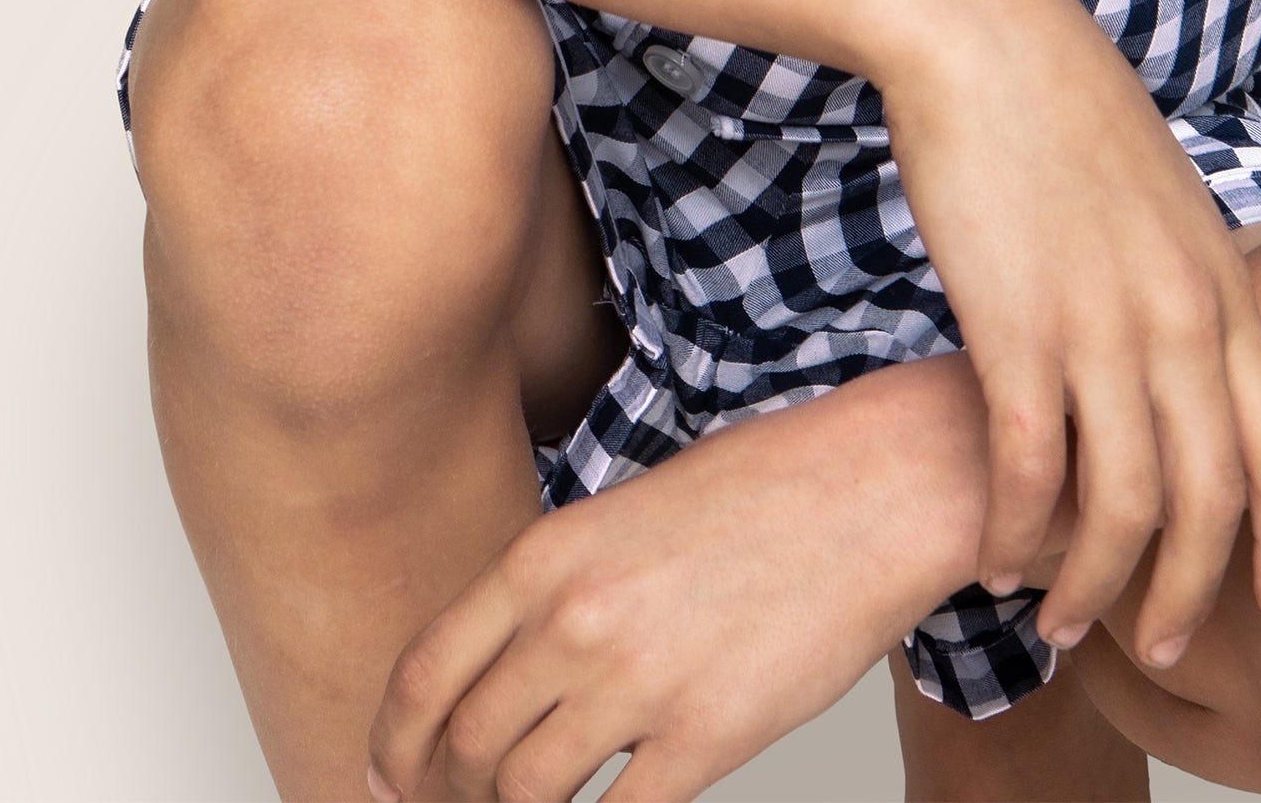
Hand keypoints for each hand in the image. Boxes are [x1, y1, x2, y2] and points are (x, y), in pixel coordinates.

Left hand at [365, 358, 986, 802]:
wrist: (872, 488)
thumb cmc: (762, 490)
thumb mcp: (625, 513)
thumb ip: (556, 588)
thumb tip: (497, 672)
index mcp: (548, 555)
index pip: (423, 676)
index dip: (391, 747)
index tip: (388, 781)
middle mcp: (575, 620)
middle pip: (463, 750)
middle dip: (449, 796)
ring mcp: (638, 682)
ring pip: (525, 797)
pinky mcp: (705, 736)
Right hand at [863, 0, 1260, 670]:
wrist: (980, 31)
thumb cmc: (1059, 100)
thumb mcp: (1162, 190)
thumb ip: (1187, 273)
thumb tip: (1191, 339)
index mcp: (1224, 281)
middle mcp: (1180, 314)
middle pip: (1215, 497)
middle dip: (1192, 592)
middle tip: (1159, 648)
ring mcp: (1100, 323)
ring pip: (1122, 504)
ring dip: (1095, 583)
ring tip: (1064, 621)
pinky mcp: (1014, 325)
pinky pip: (1030, 469)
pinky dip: (1018, 530)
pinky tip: (997, 555)